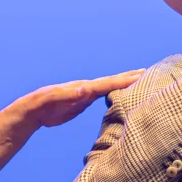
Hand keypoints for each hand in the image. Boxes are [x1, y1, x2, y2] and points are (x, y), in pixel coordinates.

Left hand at [16, 70, 144, 129]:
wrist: (34, 110)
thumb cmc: (44, 104)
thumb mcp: (56, 99)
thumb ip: (71, 94)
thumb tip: (86, 89)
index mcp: (83, 88)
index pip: (108, 83)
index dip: (124, 80)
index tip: (141, 76)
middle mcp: (87, 88)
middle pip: (112, 81)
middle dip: (128, 77)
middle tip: (147, 71)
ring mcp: (86, 95)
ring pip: (109, 87)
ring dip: (124, 83)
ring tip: (139, 79)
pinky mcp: (83, 102)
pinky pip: (103, 96)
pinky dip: (115, 92)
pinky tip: (121, 94)